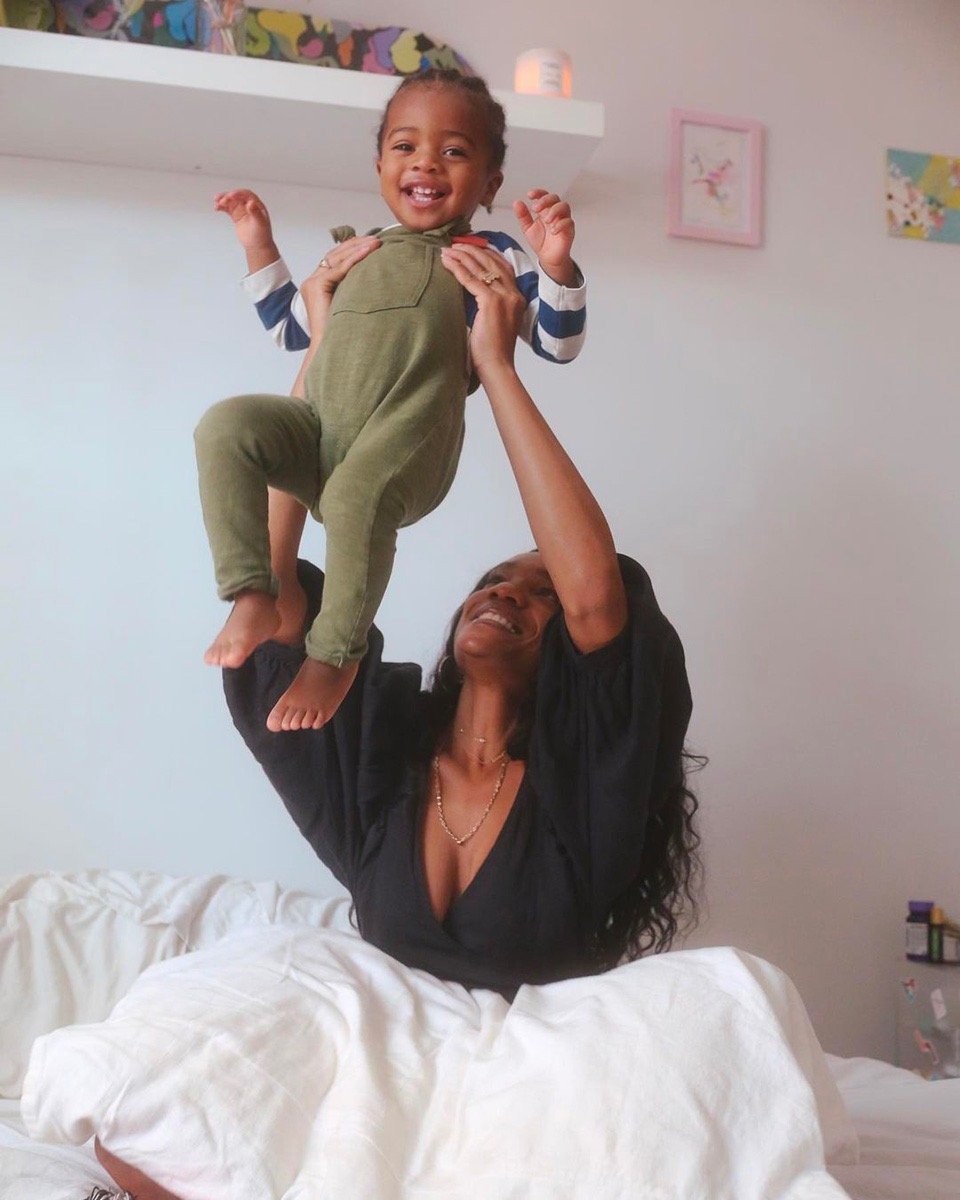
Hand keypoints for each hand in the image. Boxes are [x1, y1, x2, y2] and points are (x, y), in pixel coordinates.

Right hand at [214, 188, 274, 251]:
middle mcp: (250, 206)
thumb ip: (255, 213)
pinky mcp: (236, 216)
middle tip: (221, 200)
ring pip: (231, 202)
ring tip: (216, 202)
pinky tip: (217, 208)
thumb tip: (250, 203)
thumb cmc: (262, 236)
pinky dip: (222, 207)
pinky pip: (228, 208)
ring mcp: (242, 210)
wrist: (258, 246)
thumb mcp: (260, 224)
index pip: (247, 195)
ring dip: (223, 200)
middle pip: (237, 197)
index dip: (238, 193)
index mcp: (258, 205)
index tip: (231, 196)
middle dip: (229, 197)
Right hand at [299, 235, 380, 335]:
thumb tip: (376, 274)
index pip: (337, 259)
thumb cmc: (343, 331)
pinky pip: (338, 269)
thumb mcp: (350, 302)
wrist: (329, 348)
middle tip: (378, 239)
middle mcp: (313, 280)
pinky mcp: (315, 286)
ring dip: (358, 248)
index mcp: (320, 283)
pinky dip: (354, 259)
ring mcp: (312, 282)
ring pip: (337, 258)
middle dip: (357, 245)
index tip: (373, 243)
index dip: (354, 248)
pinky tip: (368, 252)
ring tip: (376, 243)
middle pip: (336, 255)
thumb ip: (355, 287)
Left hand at [440, 244, 524, 379]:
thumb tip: (469, 289)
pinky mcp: (491, 302)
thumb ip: (488, 303)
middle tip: (455, 244)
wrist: (497, 366)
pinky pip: (471, 279)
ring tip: (447, 250)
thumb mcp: (494, 320)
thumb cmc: (492, 350)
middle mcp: (514, 294)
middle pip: (492, 262)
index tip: (469, 247)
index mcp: (518, 298)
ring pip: (481, 268)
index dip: (486, 253)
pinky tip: (446, 262)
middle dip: (472, 250)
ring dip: (462, 256)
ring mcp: (504, 297)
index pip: (503, 266)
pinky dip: (457, 268)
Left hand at [513, 189, 576, 284]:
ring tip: (546, 220)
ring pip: (564, 206)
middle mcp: (555, 213)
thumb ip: (522, 216)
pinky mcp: (569, 230)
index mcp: (545, 210)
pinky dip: (561, 224)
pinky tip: (553, 230)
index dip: (538, 192)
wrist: (548, 258)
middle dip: (545, 200)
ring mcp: (563, 220)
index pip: (544, 195)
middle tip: (535, 208)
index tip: (530, 195)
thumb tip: (517, 203)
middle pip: (555, 198)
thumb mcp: (527, 228)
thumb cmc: (540, 242)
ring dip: (554, 210)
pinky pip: (568, 222)